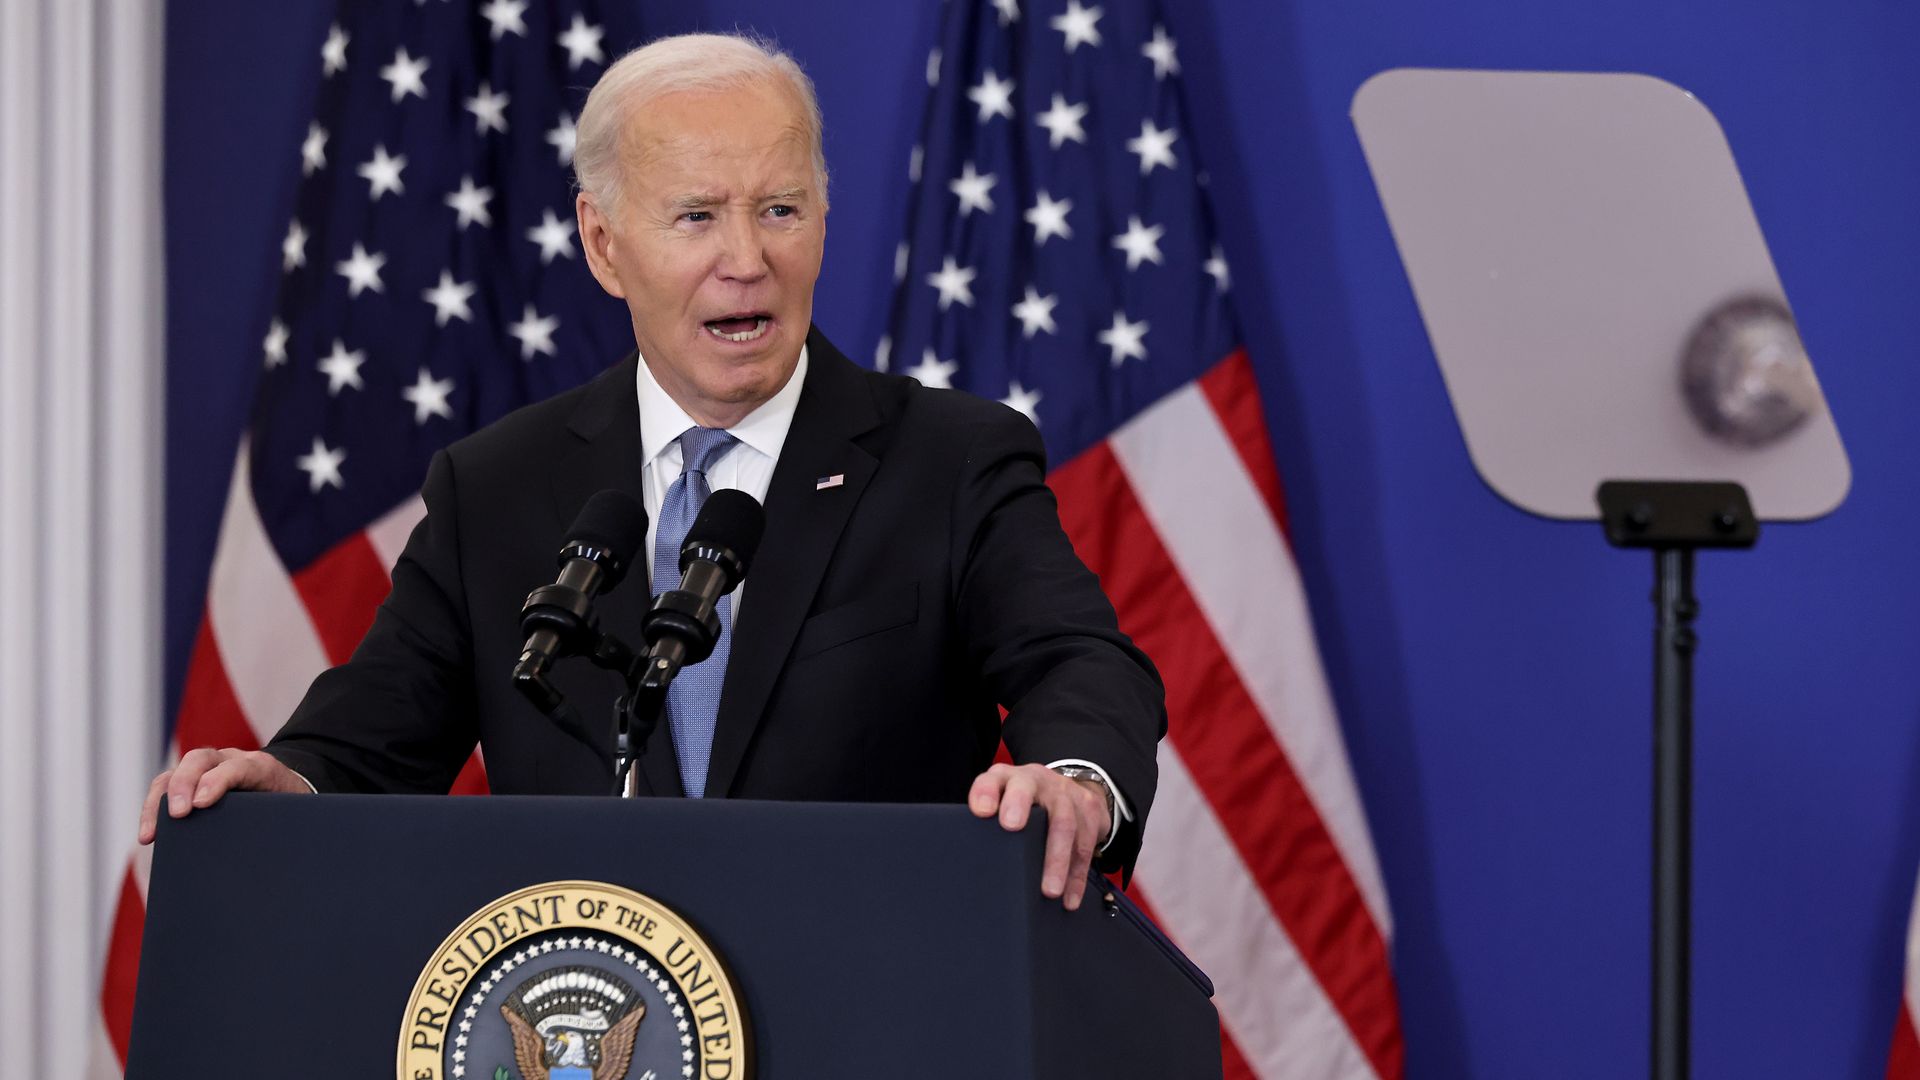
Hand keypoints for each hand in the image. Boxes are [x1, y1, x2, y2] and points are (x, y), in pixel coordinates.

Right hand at [137, 747, 311, 844]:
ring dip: (159, 801)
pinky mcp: (191, 779)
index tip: (201, 803)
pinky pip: (166, 787)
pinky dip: (154, 808)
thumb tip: (268, 859)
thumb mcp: (293, 811)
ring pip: (176, 772)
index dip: (219, 781)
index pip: (238, 767)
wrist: (285, 786)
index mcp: (259, 766)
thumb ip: (283, 822)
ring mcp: (207, 767)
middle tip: (177, 815)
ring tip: (151, 834)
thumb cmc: (288, 805)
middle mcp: (229, 759)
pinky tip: (149, 835)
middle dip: (184, 785)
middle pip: (200, 759)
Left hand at [968, 762, 1111, 910]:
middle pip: (1031, 792)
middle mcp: (1038, 780)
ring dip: (1058, 860)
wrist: (1065, 788)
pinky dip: (1077, 878)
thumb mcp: (999, 798)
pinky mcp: (1090, 812)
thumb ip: (985, 817)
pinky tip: (1069, 899)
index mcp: (1008, 778)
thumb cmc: (1020, 802)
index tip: (981, 810)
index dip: (986, 791)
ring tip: (1049, 891)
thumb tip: (969, 855)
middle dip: (1021, 810)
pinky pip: (1086, 847)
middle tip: (1011, 828)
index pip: (994, 778)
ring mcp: (1067, 794)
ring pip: (1065, 823)